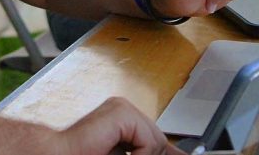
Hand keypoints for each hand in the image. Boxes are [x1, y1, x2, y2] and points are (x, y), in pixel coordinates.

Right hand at [59, 97, 185, 154]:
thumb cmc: (82, 154)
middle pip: (158, 139)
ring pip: (156, 140)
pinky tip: (117, 154)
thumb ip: (145, 153)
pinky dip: (141, 154)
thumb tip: (176, 154)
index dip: (167, 152)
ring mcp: (121, 108)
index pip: (154, 137)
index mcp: (120, 121)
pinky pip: (149, 140)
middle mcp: (122, 110)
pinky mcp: (120, 112)